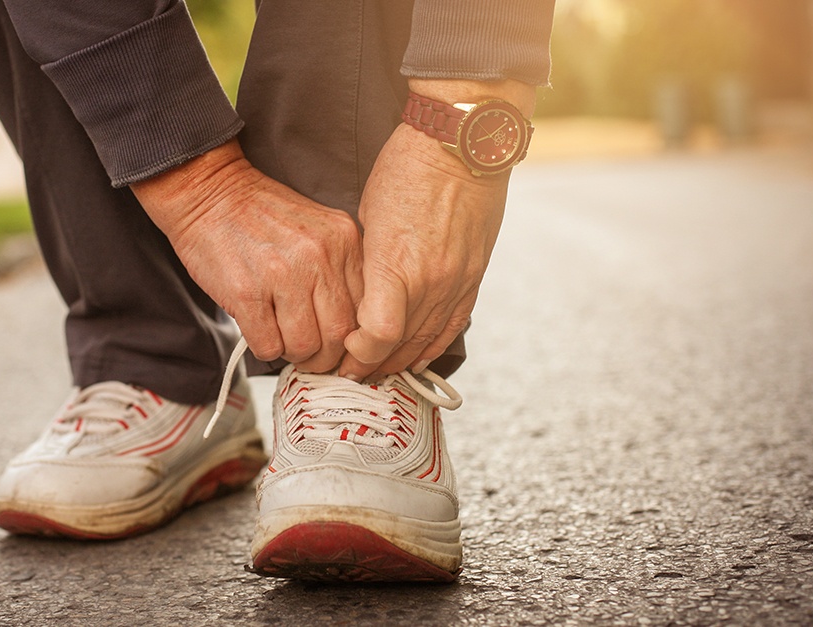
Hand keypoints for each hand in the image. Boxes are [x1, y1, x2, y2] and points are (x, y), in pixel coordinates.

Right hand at [132, 140, 362, 371]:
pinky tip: (259, 329)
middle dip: (323, 356)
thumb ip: (340, 270)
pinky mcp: (246, 292)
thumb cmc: (261, 216)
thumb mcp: (318, 230)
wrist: (209, 193)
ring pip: (304, 346)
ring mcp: (282, 274)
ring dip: (292, 353)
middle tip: (310, 354)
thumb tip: (351, 329)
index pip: (366, 311)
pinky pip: (268, 346)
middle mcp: (319, 257)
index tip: (338, 346)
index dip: (352, 339)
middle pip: (338, 335)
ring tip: (281, 338)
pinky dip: (265, 348)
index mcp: (343, 241)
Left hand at [337, 79, 534, 379]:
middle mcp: (431, 281)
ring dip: (399, 361)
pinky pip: (453, 326)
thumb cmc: (404, 170)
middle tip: (347, 371)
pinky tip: (415, 357)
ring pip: (426, 342)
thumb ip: (365, 262)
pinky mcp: (473, 277)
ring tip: (375, 370)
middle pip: (399, 347)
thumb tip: (354, 295)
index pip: (376, 335)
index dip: (356, 352)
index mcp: (396, 265)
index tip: (339, 351)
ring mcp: (456, 281)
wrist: (460, 144)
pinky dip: (432, 346)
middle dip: (369, 365)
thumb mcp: (367, 215)